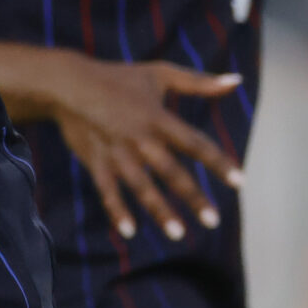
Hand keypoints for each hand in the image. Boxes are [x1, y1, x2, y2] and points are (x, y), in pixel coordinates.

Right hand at [40, 51, 243, 241]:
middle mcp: (140, 138)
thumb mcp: (160, 73)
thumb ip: (199, 82)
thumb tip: (237, 80)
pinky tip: (130, 232)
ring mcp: (117, 153)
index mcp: (158, 118)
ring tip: (178, 234)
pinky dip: (117, 211)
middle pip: (171, 172)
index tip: (240, 182)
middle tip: (212, 221)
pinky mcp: (96, 162)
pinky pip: (107, 191)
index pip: (195, 143)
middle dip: (193, 197)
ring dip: (160, 211)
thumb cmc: (118, 77)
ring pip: (141, 187)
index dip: (218, 162)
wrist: (67, 85)